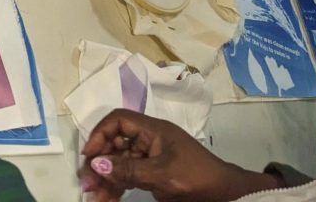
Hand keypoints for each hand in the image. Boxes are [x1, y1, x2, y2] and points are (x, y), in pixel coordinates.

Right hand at [79, 110, 281, 201]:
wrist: (228, 197)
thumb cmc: (197, 179)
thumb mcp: (162, 175)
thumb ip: (128, 170)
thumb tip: (96, 163)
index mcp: (153, 130)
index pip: (118, 120)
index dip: (100, 134)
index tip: (89, 155)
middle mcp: (148, 140)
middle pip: (116, 143)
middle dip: (100, 162)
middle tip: (87, 184)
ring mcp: (151, 158)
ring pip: (120, 163)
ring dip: (106, 179)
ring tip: (94, 198)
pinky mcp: (154, 175)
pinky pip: (129, 177)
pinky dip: (117, 188)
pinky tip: (107, 200)